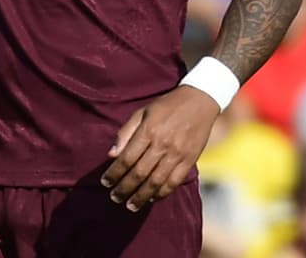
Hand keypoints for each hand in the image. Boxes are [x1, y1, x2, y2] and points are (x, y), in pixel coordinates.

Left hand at [100, 86, 219, 210]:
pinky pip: (175, 181)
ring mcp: (178, 153)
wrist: (200, 101)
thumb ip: (126, 132)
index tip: (105, 182)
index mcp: (149, 130)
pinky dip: (163, 193)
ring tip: (130, 205)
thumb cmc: (166, 106)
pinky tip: (152, 198)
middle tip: (114, 198)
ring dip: (142, 196)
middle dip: (125, 188)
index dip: (114, 173)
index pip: (127, 158)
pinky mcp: (190, 160)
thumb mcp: (142, 112)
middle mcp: (163, 144)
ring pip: (156, 181)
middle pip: (140, 173)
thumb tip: (111, 154)